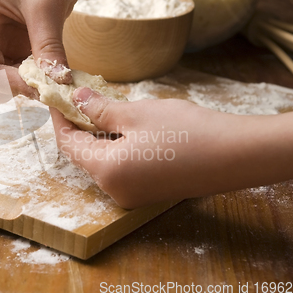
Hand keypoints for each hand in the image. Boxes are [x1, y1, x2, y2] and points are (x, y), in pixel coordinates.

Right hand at [0, 0, 90, 118]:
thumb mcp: (45, 6)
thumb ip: (47, 45)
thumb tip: (56, 83)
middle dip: (9, 84)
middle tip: (38, 90)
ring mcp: (3, 40)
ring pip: (4, 76)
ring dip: (24, 85)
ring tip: (49, 84)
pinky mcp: (21, 45)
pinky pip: (23, 71)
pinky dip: (36, 79)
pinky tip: (52, 79)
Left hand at [51, 87, 292, 207]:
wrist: (236, 155)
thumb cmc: (186, 131)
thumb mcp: (136, 114)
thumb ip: (100, 109)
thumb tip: (76, 99)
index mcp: (106, 172)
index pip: (69, 144)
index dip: (60, 119)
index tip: (56, 97)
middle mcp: (114, 191)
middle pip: (84, 156)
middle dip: (78, 127)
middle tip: (78, 99)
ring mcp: (132, 195)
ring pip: (102, 162)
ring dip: (97, 137)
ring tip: (99, 108)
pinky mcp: (148, 192)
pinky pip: (120, 169)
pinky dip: (115, 148)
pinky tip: (122, 127)